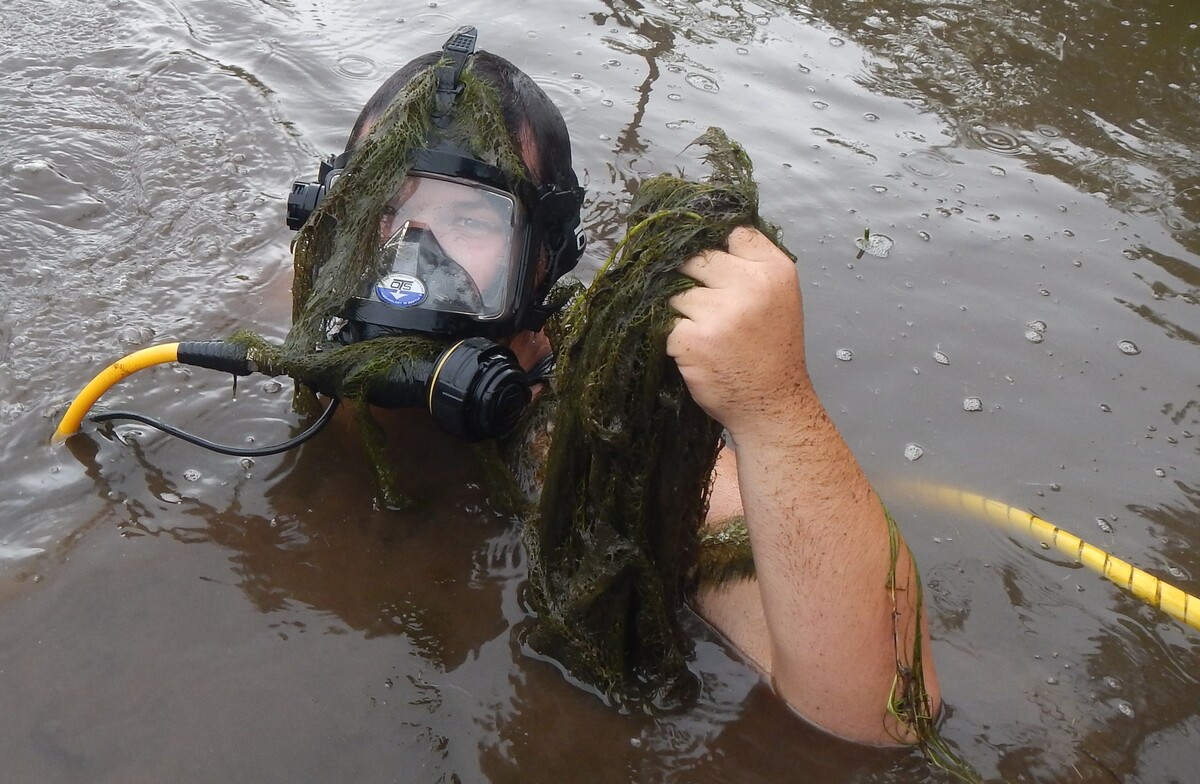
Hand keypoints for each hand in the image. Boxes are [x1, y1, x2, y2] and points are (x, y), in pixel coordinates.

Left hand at [666, 226, 816, 440]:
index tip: (713, 265)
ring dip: (682, 311)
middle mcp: (749, 285)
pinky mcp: (692, 338)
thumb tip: (703, 239)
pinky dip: (674, 337)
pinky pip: (667, 323)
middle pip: (697, 257)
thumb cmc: (771, 351)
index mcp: (774, 271)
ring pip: (677, 292)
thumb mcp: (778, 298)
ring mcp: (719, 312)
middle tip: (704, 306)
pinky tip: (695, 351)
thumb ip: (750, 267)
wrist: (771, 405)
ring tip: (704, 333)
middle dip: (693, 278)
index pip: (734, 232)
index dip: (718, 246)